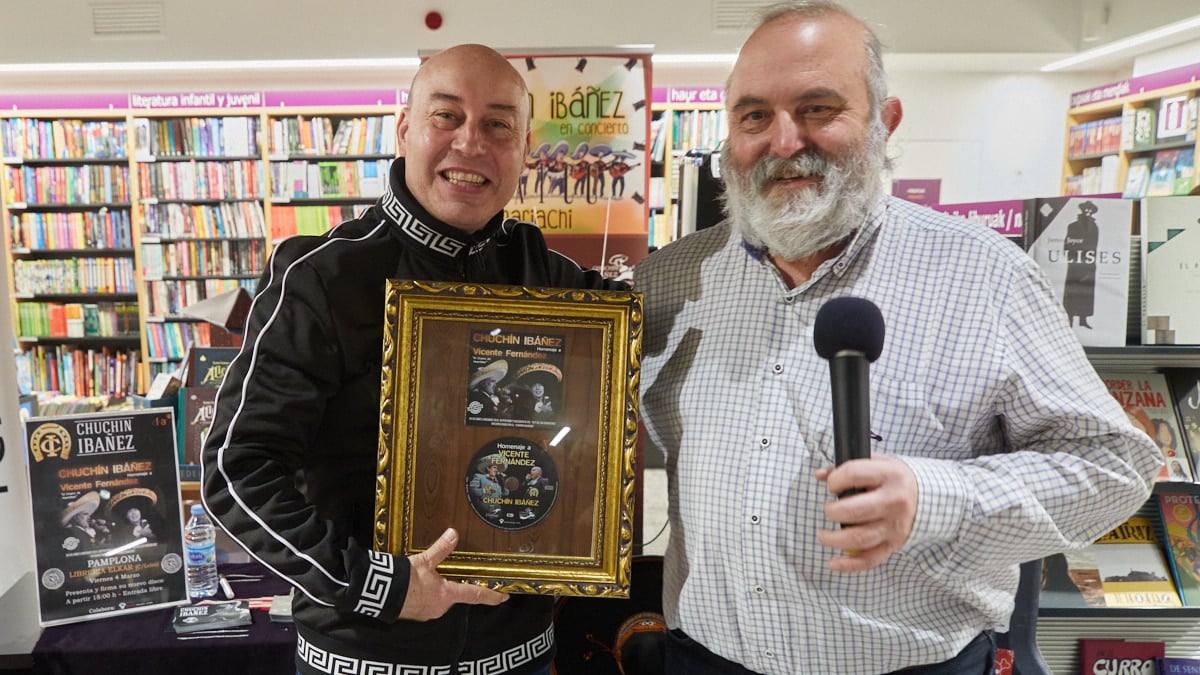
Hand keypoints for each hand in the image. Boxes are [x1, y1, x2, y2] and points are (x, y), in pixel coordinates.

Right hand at [399, 528, 508, 620]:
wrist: (378, 593)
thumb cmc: (402, 579)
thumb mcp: (424, 561)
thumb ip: (441, 548)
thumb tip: (453, 534)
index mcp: (446, 594)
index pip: (475, 595)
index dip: (491, 596)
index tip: (503, 597)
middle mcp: (440, 607)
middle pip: (455, 596)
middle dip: (454, 587)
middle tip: (450, 576)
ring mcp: (427, 613)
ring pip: (440, 600)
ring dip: (437, 591)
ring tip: (427, 578)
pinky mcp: (415, 615)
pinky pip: (426, 604)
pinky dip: (425, 595)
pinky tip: (416, 586)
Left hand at [815, 455, 917, 572]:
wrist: (928, 497)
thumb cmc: (896, 479)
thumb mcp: (878, 463)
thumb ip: (848, 467)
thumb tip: (820, 475)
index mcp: (889, 475)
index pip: (853, 474)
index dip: (835, 480)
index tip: (832, 485)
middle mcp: (893, 501)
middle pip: (854, 511)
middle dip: (832, 512)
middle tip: (828, 510)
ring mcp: (894, 525)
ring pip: (859, 538)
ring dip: (834, 539)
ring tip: (822, 535)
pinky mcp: (893, 543)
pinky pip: (870, 558)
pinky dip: (850, 564)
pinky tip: (833, 563)